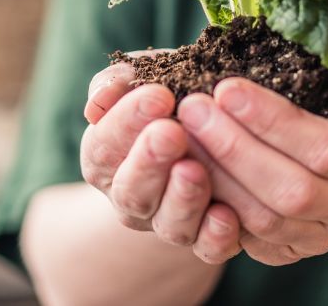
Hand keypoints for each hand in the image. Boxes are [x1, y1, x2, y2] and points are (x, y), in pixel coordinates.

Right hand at [81, 61, 242, 262]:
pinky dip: (215, 236)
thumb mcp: (141, 79)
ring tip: (195, 170)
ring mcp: (166, 222)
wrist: (203, 133)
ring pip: (169, 223)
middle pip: (132, 189)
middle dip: (151, 160)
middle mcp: (130, 197)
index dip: (127, 120)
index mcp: (105, 157)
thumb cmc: (168, 97)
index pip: (105, 143)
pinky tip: (227, 214)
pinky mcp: (204, 240)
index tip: (158, 95)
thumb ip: (116, 82)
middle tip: (172, 132)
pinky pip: (207, 249)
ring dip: (182, 198)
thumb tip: (100, 100)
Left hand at [177, 68, 327, 265]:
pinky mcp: (291, 251)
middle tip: (192, 110)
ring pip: (266, 220)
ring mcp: (324, 235)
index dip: (274, 121)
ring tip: (184, 135)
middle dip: (235, 149)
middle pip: (293, 191)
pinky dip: (216, 208)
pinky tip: (189, 170)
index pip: (327, 147)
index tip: (226, 88)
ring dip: (218, 178)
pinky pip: (249, 241)